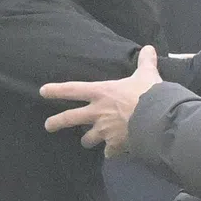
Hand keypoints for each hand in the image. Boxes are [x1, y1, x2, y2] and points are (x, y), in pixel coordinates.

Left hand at [41, 45, 161, 156]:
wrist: (157, 119)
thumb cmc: (148, 93)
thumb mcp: (147, 74)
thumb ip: (146, 62)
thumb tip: (149, 47)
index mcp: (101, 93)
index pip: (73, 90)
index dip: (56, 90)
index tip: (43, 91)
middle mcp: (97, 112)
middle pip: (70, 118)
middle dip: (56, 122)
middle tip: (48, 126)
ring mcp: (104, 130)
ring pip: (88, 139)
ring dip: (88, 140)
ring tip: (88, 142)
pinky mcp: (114, 145)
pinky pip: (109, 152)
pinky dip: (111, 152)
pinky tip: (115, 152)